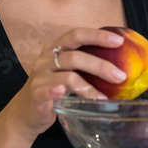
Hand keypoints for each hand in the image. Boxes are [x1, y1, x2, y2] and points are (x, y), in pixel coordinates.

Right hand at [5, 28, 130, 139]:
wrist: (26, 112)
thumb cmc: (52, 88)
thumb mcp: (66, 71)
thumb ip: (84, 64)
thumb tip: (119, 63)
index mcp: (54, 48)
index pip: (76, 34)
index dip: (97, 36)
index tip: (119, 41)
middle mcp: (46, 59)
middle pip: (75, 56)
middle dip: (100, 65)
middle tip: (120, 76)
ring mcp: (40, 76)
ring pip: (68, 76)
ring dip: (90, 87)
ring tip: (106, 98)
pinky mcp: (36, 94)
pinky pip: (52, 90)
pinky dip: (65, 91)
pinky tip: (76, 97)